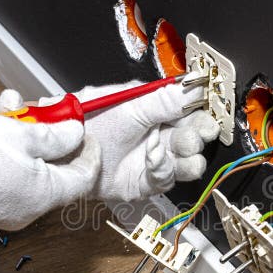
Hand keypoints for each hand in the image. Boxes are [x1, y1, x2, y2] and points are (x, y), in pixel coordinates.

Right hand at [0, 109, 99, 229]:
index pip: (84, 176)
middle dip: (41, 129)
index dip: (88, 149)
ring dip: (13, 129)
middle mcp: (27, 207)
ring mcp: (2, 207)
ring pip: (20, 162)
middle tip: (34, 106)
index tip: (83, 129)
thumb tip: (74, 135)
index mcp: (46, 195)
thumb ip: (56, 135)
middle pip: (49, 165)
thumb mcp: (22, 133)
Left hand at [39, 81, 219, 200]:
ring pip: (187, 164)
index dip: (203, 116)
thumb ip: (164, 100)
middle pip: (193, 140)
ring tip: (181, 152)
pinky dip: (163, 169)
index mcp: (155, 111)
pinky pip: (165, 180)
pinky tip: (154, 159)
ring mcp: (151, 160)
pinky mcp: (143, 182)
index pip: (191, 113)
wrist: (63, 151)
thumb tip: (193, 90)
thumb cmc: (86, 121)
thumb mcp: (128, 105)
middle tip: (193, 137)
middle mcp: (157, 136)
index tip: (209, 119)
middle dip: (196, 138)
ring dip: (188, 159)